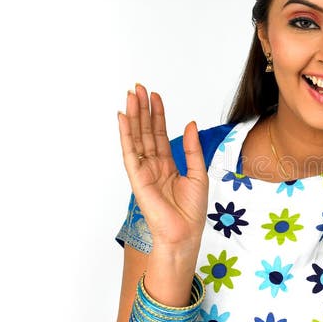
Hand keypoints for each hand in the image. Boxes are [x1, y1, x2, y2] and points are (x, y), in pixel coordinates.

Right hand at [118, 84, 207, 252]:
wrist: (185, 233)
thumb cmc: (192, 211)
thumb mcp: (198, 174)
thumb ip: (192, 149)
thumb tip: (190, 124)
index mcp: (167, 165)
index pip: (159, 134)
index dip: (157, 114)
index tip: (155, 96)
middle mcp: (153, 165)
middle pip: (145, 132)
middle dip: (142, 109)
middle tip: (139, 88)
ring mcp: (143, 171)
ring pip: (136, 138)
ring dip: (133, 116)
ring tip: (131, 96)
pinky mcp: (137, 179)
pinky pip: (130, 153)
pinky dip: (126, 135)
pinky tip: (124, 118)